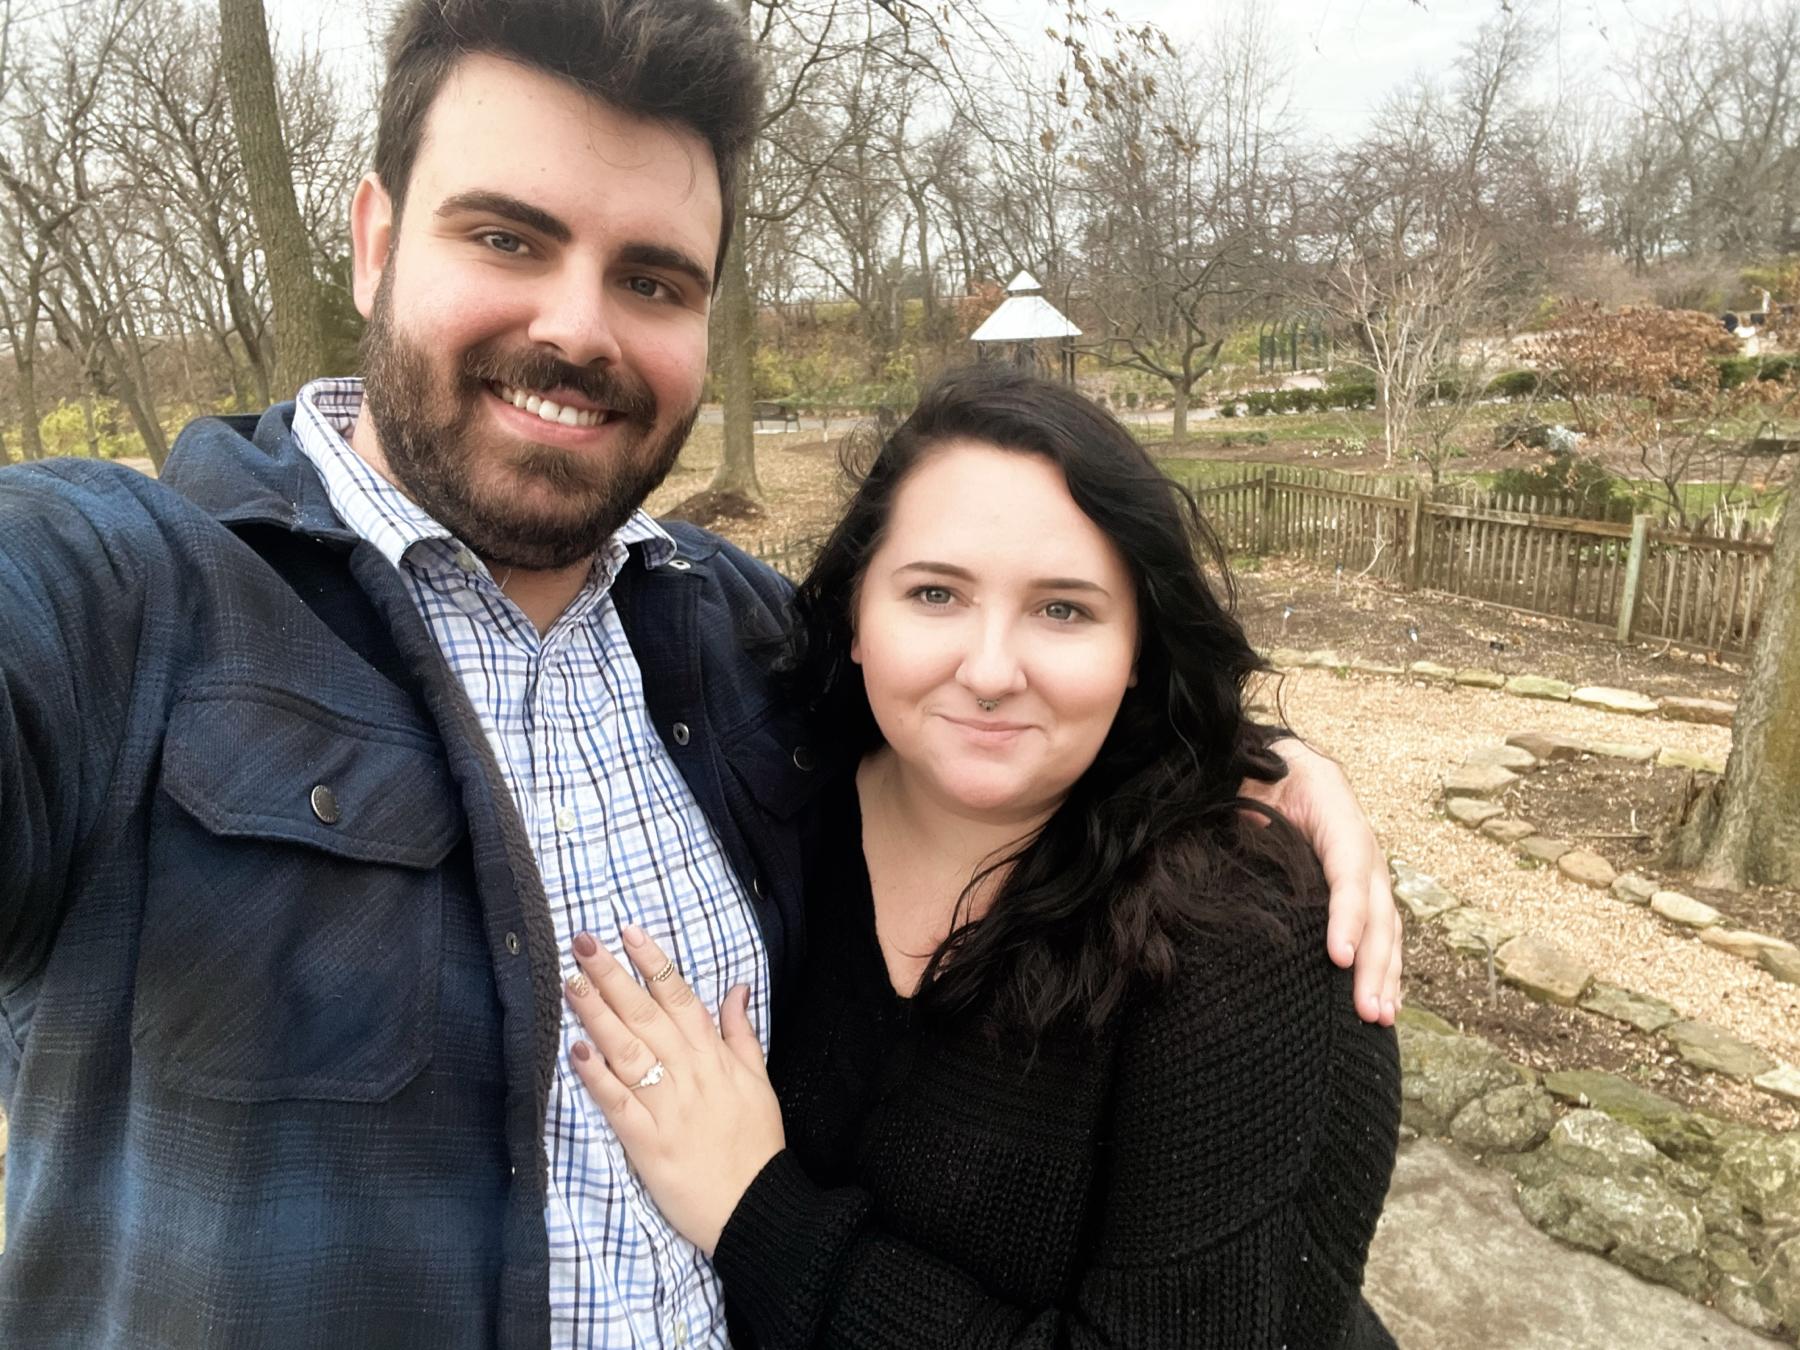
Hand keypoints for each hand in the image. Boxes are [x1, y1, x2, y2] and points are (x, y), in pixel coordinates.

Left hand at [564, 926, 783, 1255]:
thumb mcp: (759, 1081)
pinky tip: (577, 1053)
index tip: (628, 931)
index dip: (653, 963)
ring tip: (571, 984)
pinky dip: (599, 1079)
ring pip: (629, 1052)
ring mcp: (668, 1108)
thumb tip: (738, 987)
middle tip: (582, 942)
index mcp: (714, 1058)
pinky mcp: (649, 1144)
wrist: (756, 1207)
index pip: (680, 998)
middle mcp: (690, 1074)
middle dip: (613, 976)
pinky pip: (620, 1106)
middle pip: (646, 1016)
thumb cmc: (756, 1144)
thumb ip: (741, 1033)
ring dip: (598, 1016)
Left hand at [1239, 738, 1400, 1025]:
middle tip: (1367, 1009)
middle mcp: (1362, 848)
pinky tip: (1386, 1003)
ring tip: (1380, 1016)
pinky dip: (1385, 968)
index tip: (1338, 958)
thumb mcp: (1258, 782)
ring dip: (1386, 974)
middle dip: (1374, 963)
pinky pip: (1382, 931)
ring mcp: (1368, 871)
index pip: (1348, 873)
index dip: (1347, 916)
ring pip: (1387, 927)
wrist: (1285, 762)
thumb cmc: (1266, 776)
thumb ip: (1253, 813)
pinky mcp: (1363, 890)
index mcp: (1338, 817)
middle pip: (1377, 910)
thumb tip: (1244, 836)